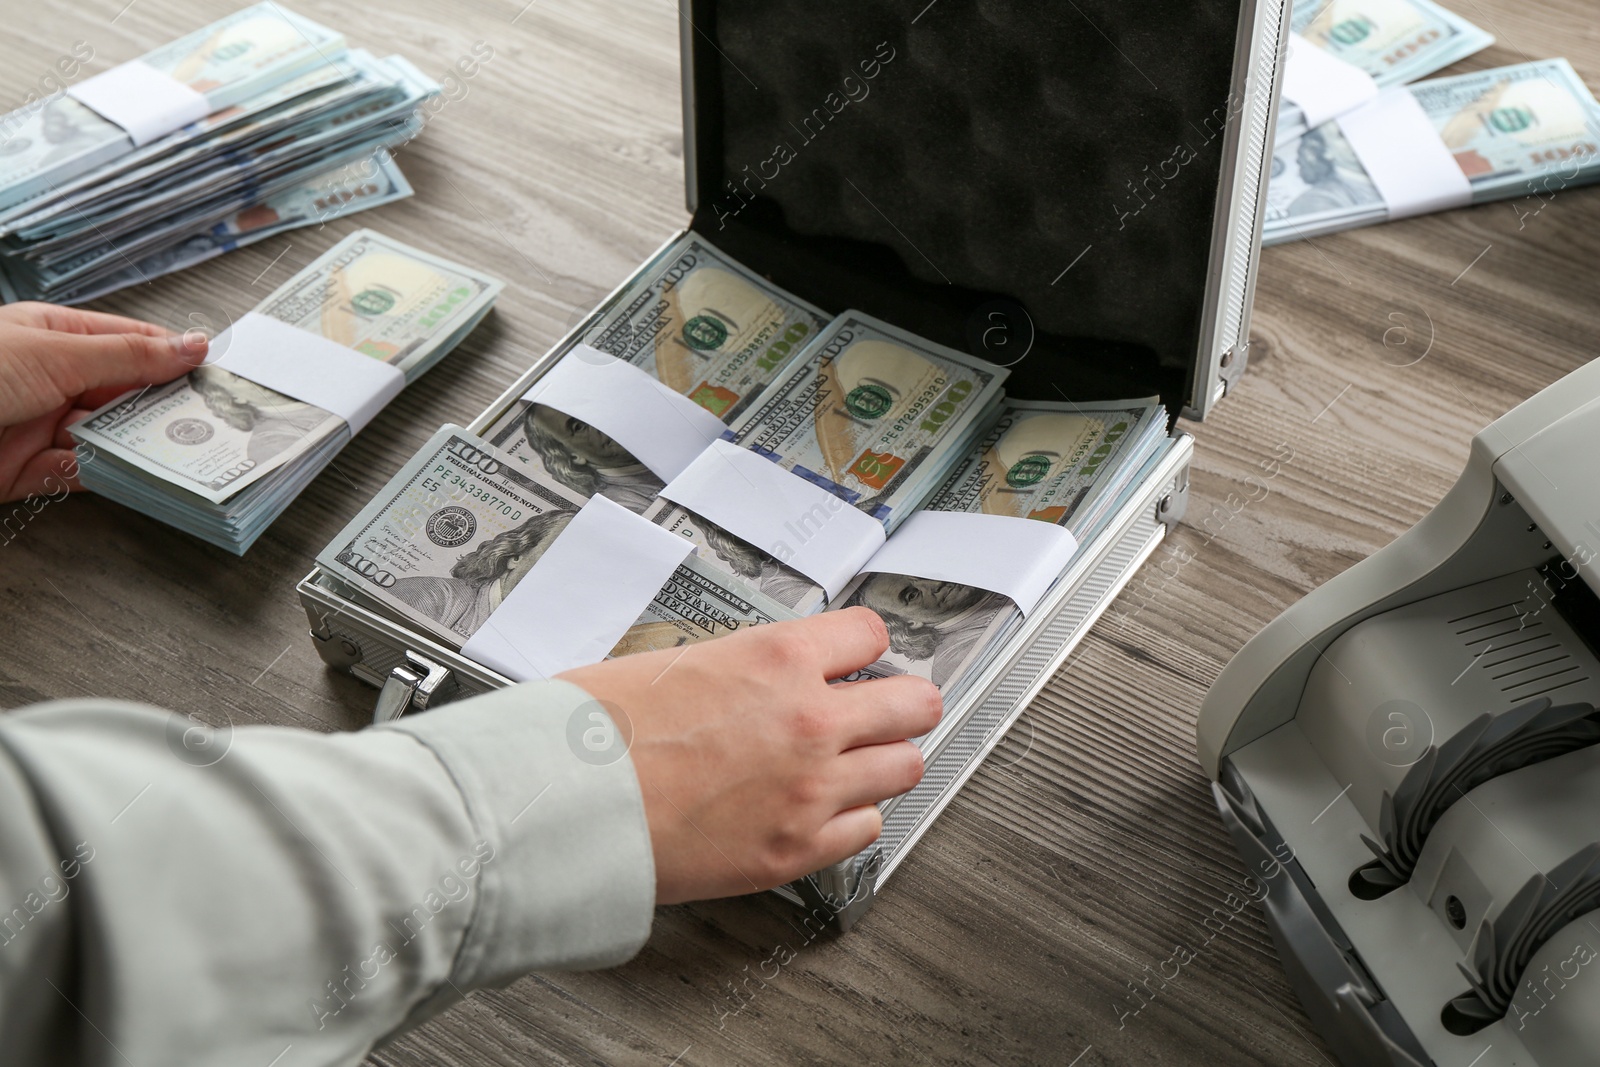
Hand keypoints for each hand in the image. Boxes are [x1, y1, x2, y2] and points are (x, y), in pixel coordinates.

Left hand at [0, 301, 206, 501]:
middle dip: (158, 407)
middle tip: (203, 417)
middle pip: (122, 394)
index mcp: (51, 336)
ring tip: (172, 450)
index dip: (170, 356)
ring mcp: (37, 425)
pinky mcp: (25, 468)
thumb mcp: (55, 354)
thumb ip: (127, 355)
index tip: (210, 374)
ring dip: (133, 445)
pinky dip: (103, 474)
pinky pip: (77, 471)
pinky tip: (126, 472)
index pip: (126, 341)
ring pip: (104, 437)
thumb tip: (190, 346)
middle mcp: (47, 379)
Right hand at [558, 607, 940, 904]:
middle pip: (914, 704)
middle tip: (883, 711)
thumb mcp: (671, 662)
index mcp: (776, 659)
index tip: (859, 660)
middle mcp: (809, 721)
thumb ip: (739, 667)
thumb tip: (755, 674)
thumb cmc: (594, 735)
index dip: (863, 647)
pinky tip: (820, 811)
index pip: (870, 634)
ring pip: (904, 769)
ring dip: (881, 763)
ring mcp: (811, 790)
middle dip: (901, 705)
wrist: (566, 807)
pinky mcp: (796, 851)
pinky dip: (850, 820)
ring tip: (851, 764)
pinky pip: (868, 830)